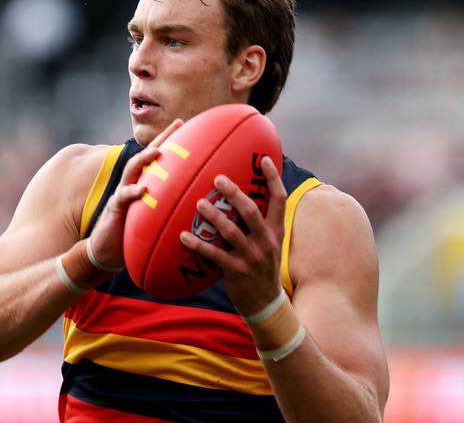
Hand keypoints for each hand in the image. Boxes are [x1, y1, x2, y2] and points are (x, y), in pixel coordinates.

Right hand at [89, 119, 183, 269]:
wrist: (108, 251)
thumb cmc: (134, 234)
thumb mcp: (155, 218)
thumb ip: (170, 209)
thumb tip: (199, 207)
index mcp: (143, 183)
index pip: (158, 158)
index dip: (170, 140)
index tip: (185, 124)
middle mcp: (132, 184)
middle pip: (146, 156)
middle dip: (161, 139)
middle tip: (177, 125)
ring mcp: (122, 194)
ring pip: (132, 171)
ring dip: (144, 159)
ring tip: (157, 151)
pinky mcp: (115, 209)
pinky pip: (122, 197)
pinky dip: (132, 192)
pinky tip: (142, 189)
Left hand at [180, 156, 286, 315]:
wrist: (266, 304)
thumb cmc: (262, 268)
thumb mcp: (270, 244)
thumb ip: (259, 224)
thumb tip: (241, 198)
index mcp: (276, 231)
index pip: (280, 200)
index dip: (272, 179)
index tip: (262, 159)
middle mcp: (267, 241)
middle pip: (251, 211)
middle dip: (235, 194)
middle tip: (218, 179)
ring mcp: (252, 257)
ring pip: (231, 232)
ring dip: (214, 216)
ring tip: (199, 204)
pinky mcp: (236, 271)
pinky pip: (214, 255)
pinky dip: (198, 245)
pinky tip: (183, 236)